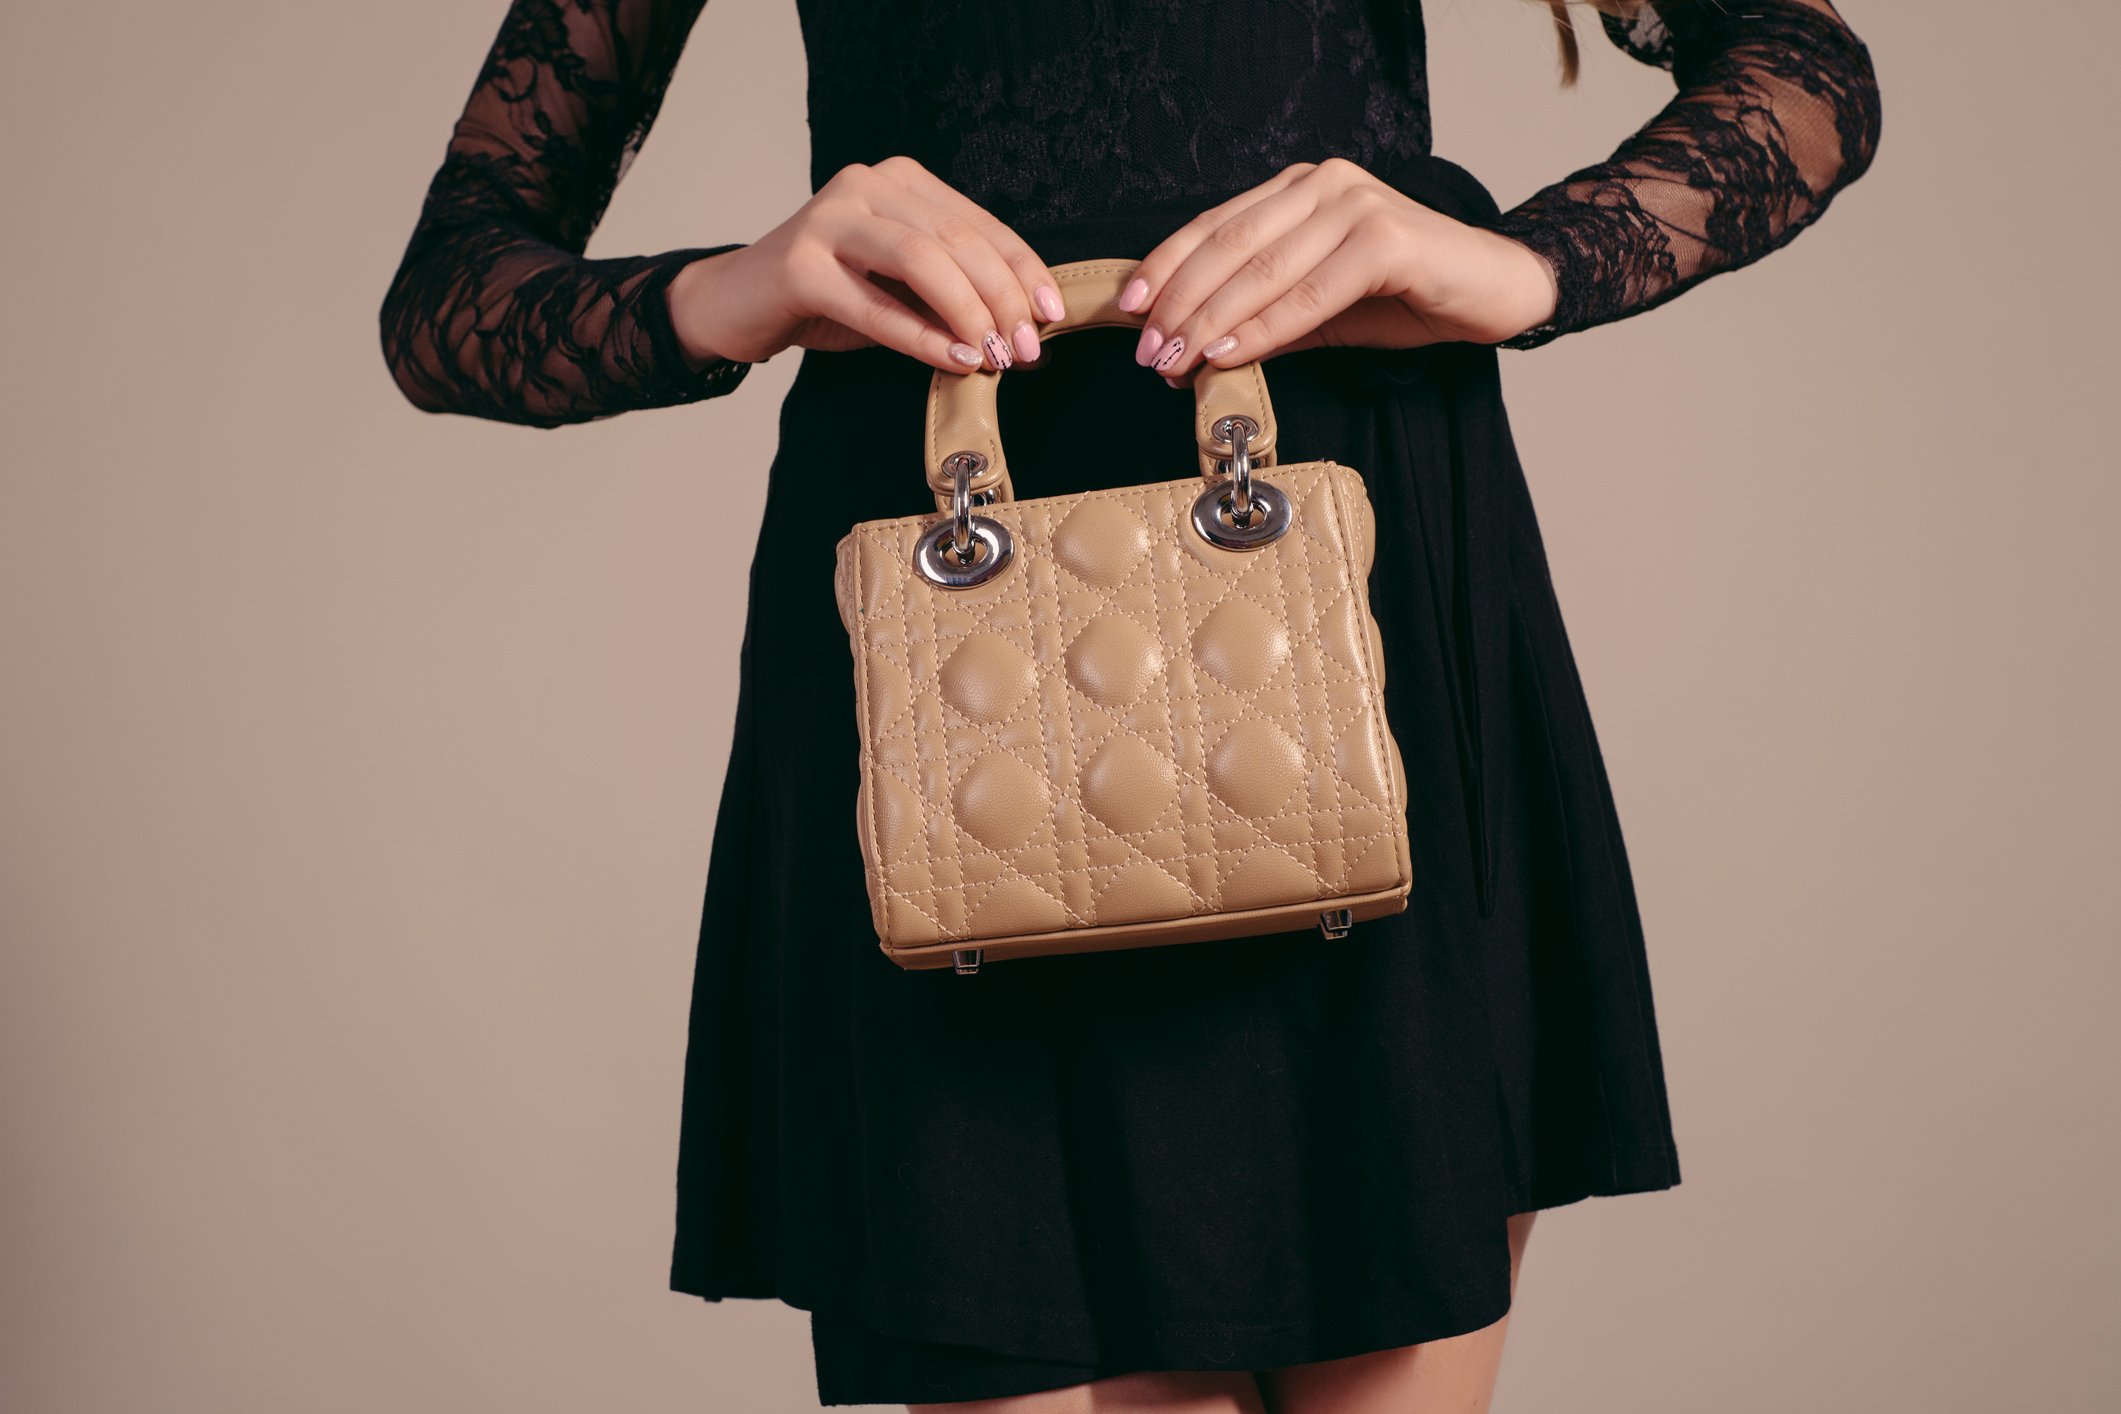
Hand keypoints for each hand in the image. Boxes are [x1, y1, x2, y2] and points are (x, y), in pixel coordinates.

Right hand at [666, 156, 1066, 375]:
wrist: (737, 303)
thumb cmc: (827, 296)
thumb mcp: (900, 291)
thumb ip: (952, 299)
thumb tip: (1023, 337)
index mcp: (900, 181)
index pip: (979, 223)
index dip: (1023, 270)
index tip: (1052, 314)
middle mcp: (866, 185)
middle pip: (957, 240)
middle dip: (1002, 298)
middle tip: (1024, 349)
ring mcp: (829, 218)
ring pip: (922, 260)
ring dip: (968, 313)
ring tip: (993, 356)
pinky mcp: (800, 265)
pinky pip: (876, 304)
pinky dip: (921, 336)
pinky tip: (954, 361)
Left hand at [1112, 158, 1559, 383]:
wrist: (1497, 291)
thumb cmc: (1410, 297)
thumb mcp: (1322, 312)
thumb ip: (1263, 320)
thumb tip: (1192, 352)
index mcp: (1301, 189)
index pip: (1215, 225)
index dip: (1166, 267)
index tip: (1129, 310)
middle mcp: (1324, 183)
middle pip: (1229, 244)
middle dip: (1179, 302)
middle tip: (1147, 351)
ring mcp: (1355, 204)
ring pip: (1262, 267)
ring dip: (1211, 319)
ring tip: (1176, 359)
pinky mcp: (1385, 238)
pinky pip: (1309, 290)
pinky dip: (1265, 325)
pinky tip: (1230, 352)